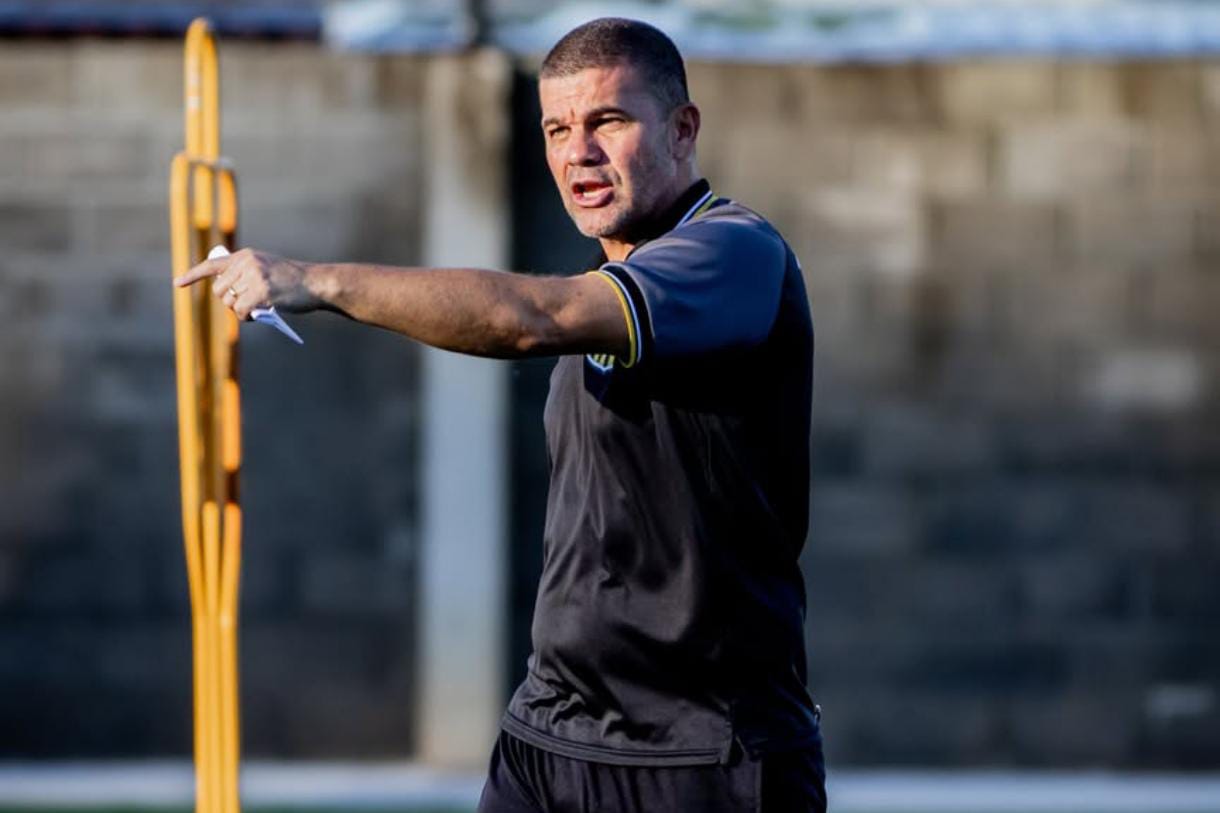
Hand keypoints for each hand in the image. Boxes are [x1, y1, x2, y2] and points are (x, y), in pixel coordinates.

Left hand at [174, 248, 319, 320]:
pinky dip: (246, 318)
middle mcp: (246, 263)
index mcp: (245, 256)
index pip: (212, 265)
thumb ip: (245, 275)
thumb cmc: (293, 281)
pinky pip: (241, 311)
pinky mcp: (261, 291)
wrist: (316, 283)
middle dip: (229, 301)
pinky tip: (258, 315)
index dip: (193, 275)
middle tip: (247, 305)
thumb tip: (226, 295)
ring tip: (257, 308)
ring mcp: (253, 277)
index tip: (177, 284)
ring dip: (239, 311)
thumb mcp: (266, 269)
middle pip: (219, 290)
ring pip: (230, 302)